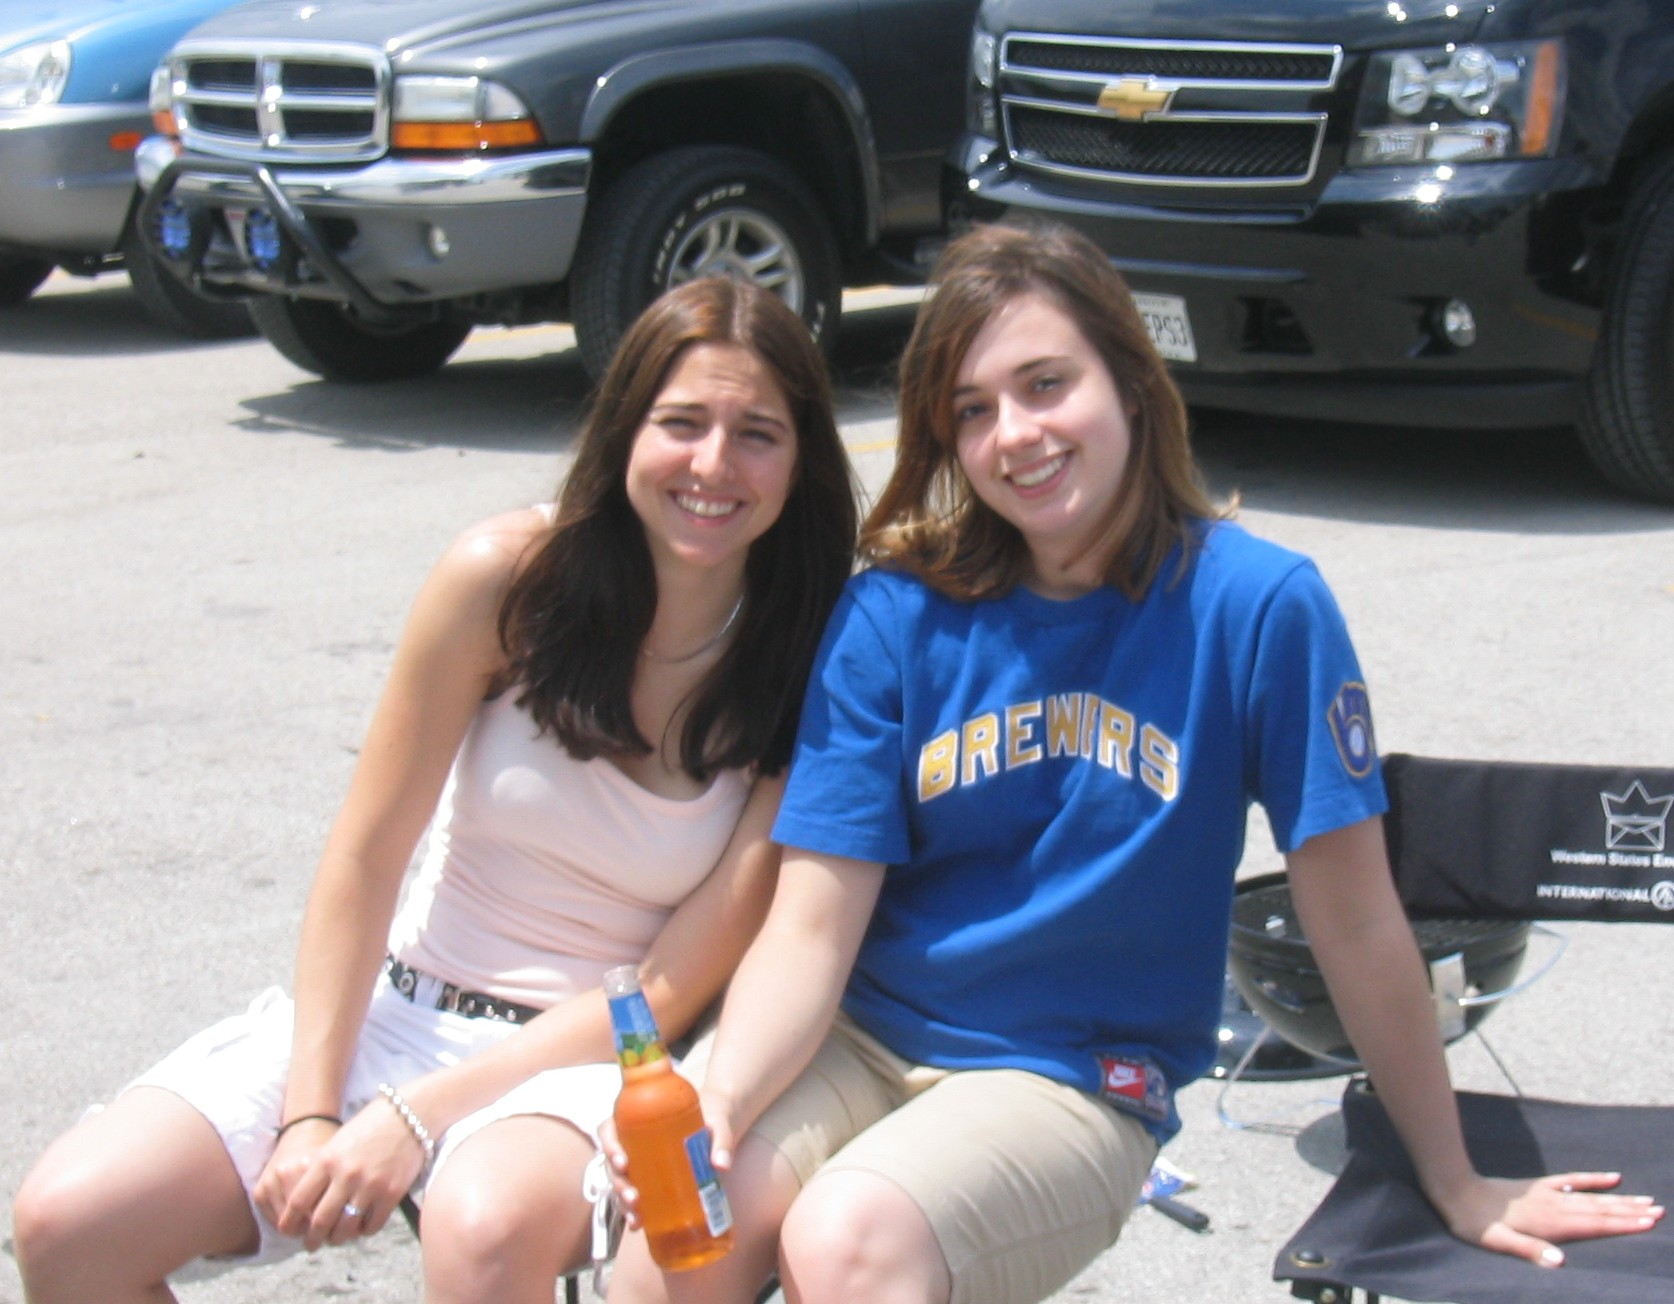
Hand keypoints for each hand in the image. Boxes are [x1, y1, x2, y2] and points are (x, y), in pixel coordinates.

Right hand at [253, 1116, 340, 1235]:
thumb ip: (342, 1193)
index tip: (339, 1231)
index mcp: (312, 1165)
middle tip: (326, 1233)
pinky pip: (273, 1220)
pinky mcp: (259, 1190)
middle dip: (315, 1232)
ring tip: (312, 1224)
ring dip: (299, 1229)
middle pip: (302, 1220)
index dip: (331, 1226)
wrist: (305, 1131)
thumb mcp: (339, 1167)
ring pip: (286, 1224)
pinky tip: (298, 1217)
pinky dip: (286, 1223)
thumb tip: (350, 1228)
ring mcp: (272, 1181)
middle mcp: (289, 1173)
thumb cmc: (329, 1152)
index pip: (321, 1212)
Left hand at [257, 1097, 428, 1250]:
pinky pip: (372, 1225)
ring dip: (338, 1238)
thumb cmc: (372, 1124)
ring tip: (336, 1238)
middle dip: (312, 1239)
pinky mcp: (392, 1193)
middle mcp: (346, 1175)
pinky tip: (362, 1227)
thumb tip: (310, 1202)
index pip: (299, 1201)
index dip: (289, 1221)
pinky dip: (364, 1231)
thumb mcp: (339, 1141)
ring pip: (345, 1228)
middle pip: (320, 1221)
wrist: (411, 1113)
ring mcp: (370, 1185)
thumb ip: (324, 1169)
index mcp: (328, 1160)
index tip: (288, 1230)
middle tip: (311, 1245)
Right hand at [597, 1090, 741, 1232]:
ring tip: (636, 1218)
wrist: (723, 1123)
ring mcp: (640, 1161)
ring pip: (618, 1182)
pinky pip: (633, 1194)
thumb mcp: (719, 1122)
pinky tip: (639, 1225)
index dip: (609, 1145)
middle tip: (634, 1198)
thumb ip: (721, 1139)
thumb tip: (721, 1166)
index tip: (623, 1162)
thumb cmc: (715, 1115)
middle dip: (618, 1183)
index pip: (609, 1129)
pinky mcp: (651, 1179)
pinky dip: (632, 1211)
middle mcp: (634, 1140)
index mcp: (640, 1118)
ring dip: (621, 1201)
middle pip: (612, 1162)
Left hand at [1441, 1171, 1663, 1266]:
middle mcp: (1554, 1207)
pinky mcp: (1539, 1187)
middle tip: (1661, 1212)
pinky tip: (1612, 1178)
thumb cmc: (1475, 1224)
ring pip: (1592, 1198)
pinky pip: (1572, 1182)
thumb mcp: (1498, 1243)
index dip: (1624, 1225)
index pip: (1595, 1225)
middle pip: (1600, 1211)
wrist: (1456, 1191)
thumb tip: (1560, 1263)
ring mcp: (1548, 1195)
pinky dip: (1593, 1180)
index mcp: (1549, 1224)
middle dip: (1631, 1213)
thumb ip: (1529, 1251)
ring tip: (1648, 1201)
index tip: (1651, 1222)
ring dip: (1620, 1200)